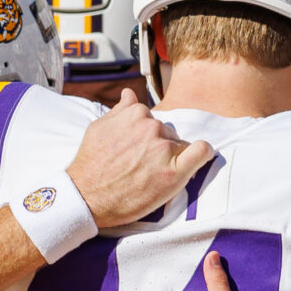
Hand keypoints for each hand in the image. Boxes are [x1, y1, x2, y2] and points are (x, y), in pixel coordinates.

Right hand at [66, 97, 212, 227]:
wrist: (86, 197)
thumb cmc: (91, 163)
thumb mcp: (99, 128)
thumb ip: (120, 110)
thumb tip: (129, 93)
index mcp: (136, 114)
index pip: (153, 120)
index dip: (147, 137)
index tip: (140, 151)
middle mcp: (151, 128)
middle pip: (168, 133)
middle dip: (160, 146)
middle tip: (143, 166)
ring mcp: (163, 150)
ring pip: (181, 145)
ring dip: (172, 157)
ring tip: (153, 174)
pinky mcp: (174, 173)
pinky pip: (201, 153)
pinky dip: (204, 153)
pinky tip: (201, 157)